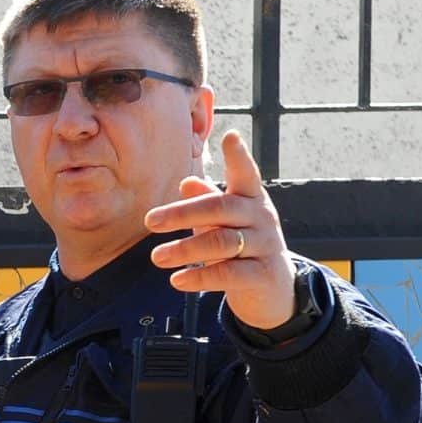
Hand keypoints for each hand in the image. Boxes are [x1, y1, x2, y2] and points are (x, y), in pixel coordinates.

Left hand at [143, 130, 297, 331]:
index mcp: (251, 199)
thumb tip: (187, 183)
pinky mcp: (263, 274)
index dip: (239, 156)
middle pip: (221, 208)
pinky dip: (200, 277)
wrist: (271, 286)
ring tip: (156, 257)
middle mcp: (262, 217)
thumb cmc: (241, 243)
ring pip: (222, 242)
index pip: (247, 174)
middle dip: (182, 213)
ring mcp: (266, 245)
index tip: (230, 136)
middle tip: (150, 221)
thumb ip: (207, 202)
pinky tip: (177, 281)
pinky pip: (229, 273)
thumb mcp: (224, 222)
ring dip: (185, 250)